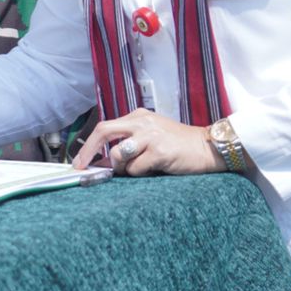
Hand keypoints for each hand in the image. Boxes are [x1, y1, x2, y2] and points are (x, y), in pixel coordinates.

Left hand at [69, 109, 224, 176]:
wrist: (210, 148)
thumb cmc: (180, 146)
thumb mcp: (152, 136)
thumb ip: (129, 143)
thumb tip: (102, 163)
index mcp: (138, 116)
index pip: (104, 127)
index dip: (88, 145)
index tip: (79, 161)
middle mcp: (142, 122)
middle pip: (103, 132)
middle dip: (88, 151)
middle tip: (82, 168)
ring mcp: (151, 136)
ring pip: (118, 155)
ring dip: (122, 169)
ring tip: (138, 170)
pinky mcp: (160, 151)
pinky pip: (136, 169)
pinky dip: (139, 175)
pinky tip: (154, 171)